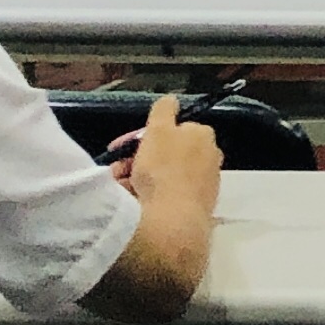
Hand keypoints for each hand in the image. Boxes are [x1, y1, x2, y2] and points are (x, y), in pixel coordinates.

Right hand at [112, 92, 226, 219]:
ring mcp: (203, 187)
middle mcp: (209, 160)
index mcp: (204, 138)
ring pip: (160, 177)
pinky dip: (144, 197)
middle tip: (116, 169)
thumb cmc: (163, 170)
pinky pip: (163, 198)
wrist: (170, 224)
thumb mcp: (158, 130)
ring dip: (134, 179)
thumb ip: (163, 111)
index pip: (172, 130)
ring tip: (117, 188)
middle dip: (135, 160)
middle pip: (164, 155)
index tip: (122, 146)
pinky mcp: (192, 210)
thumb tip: (171, 100)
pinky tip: (128, 203)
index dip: (144, 136)